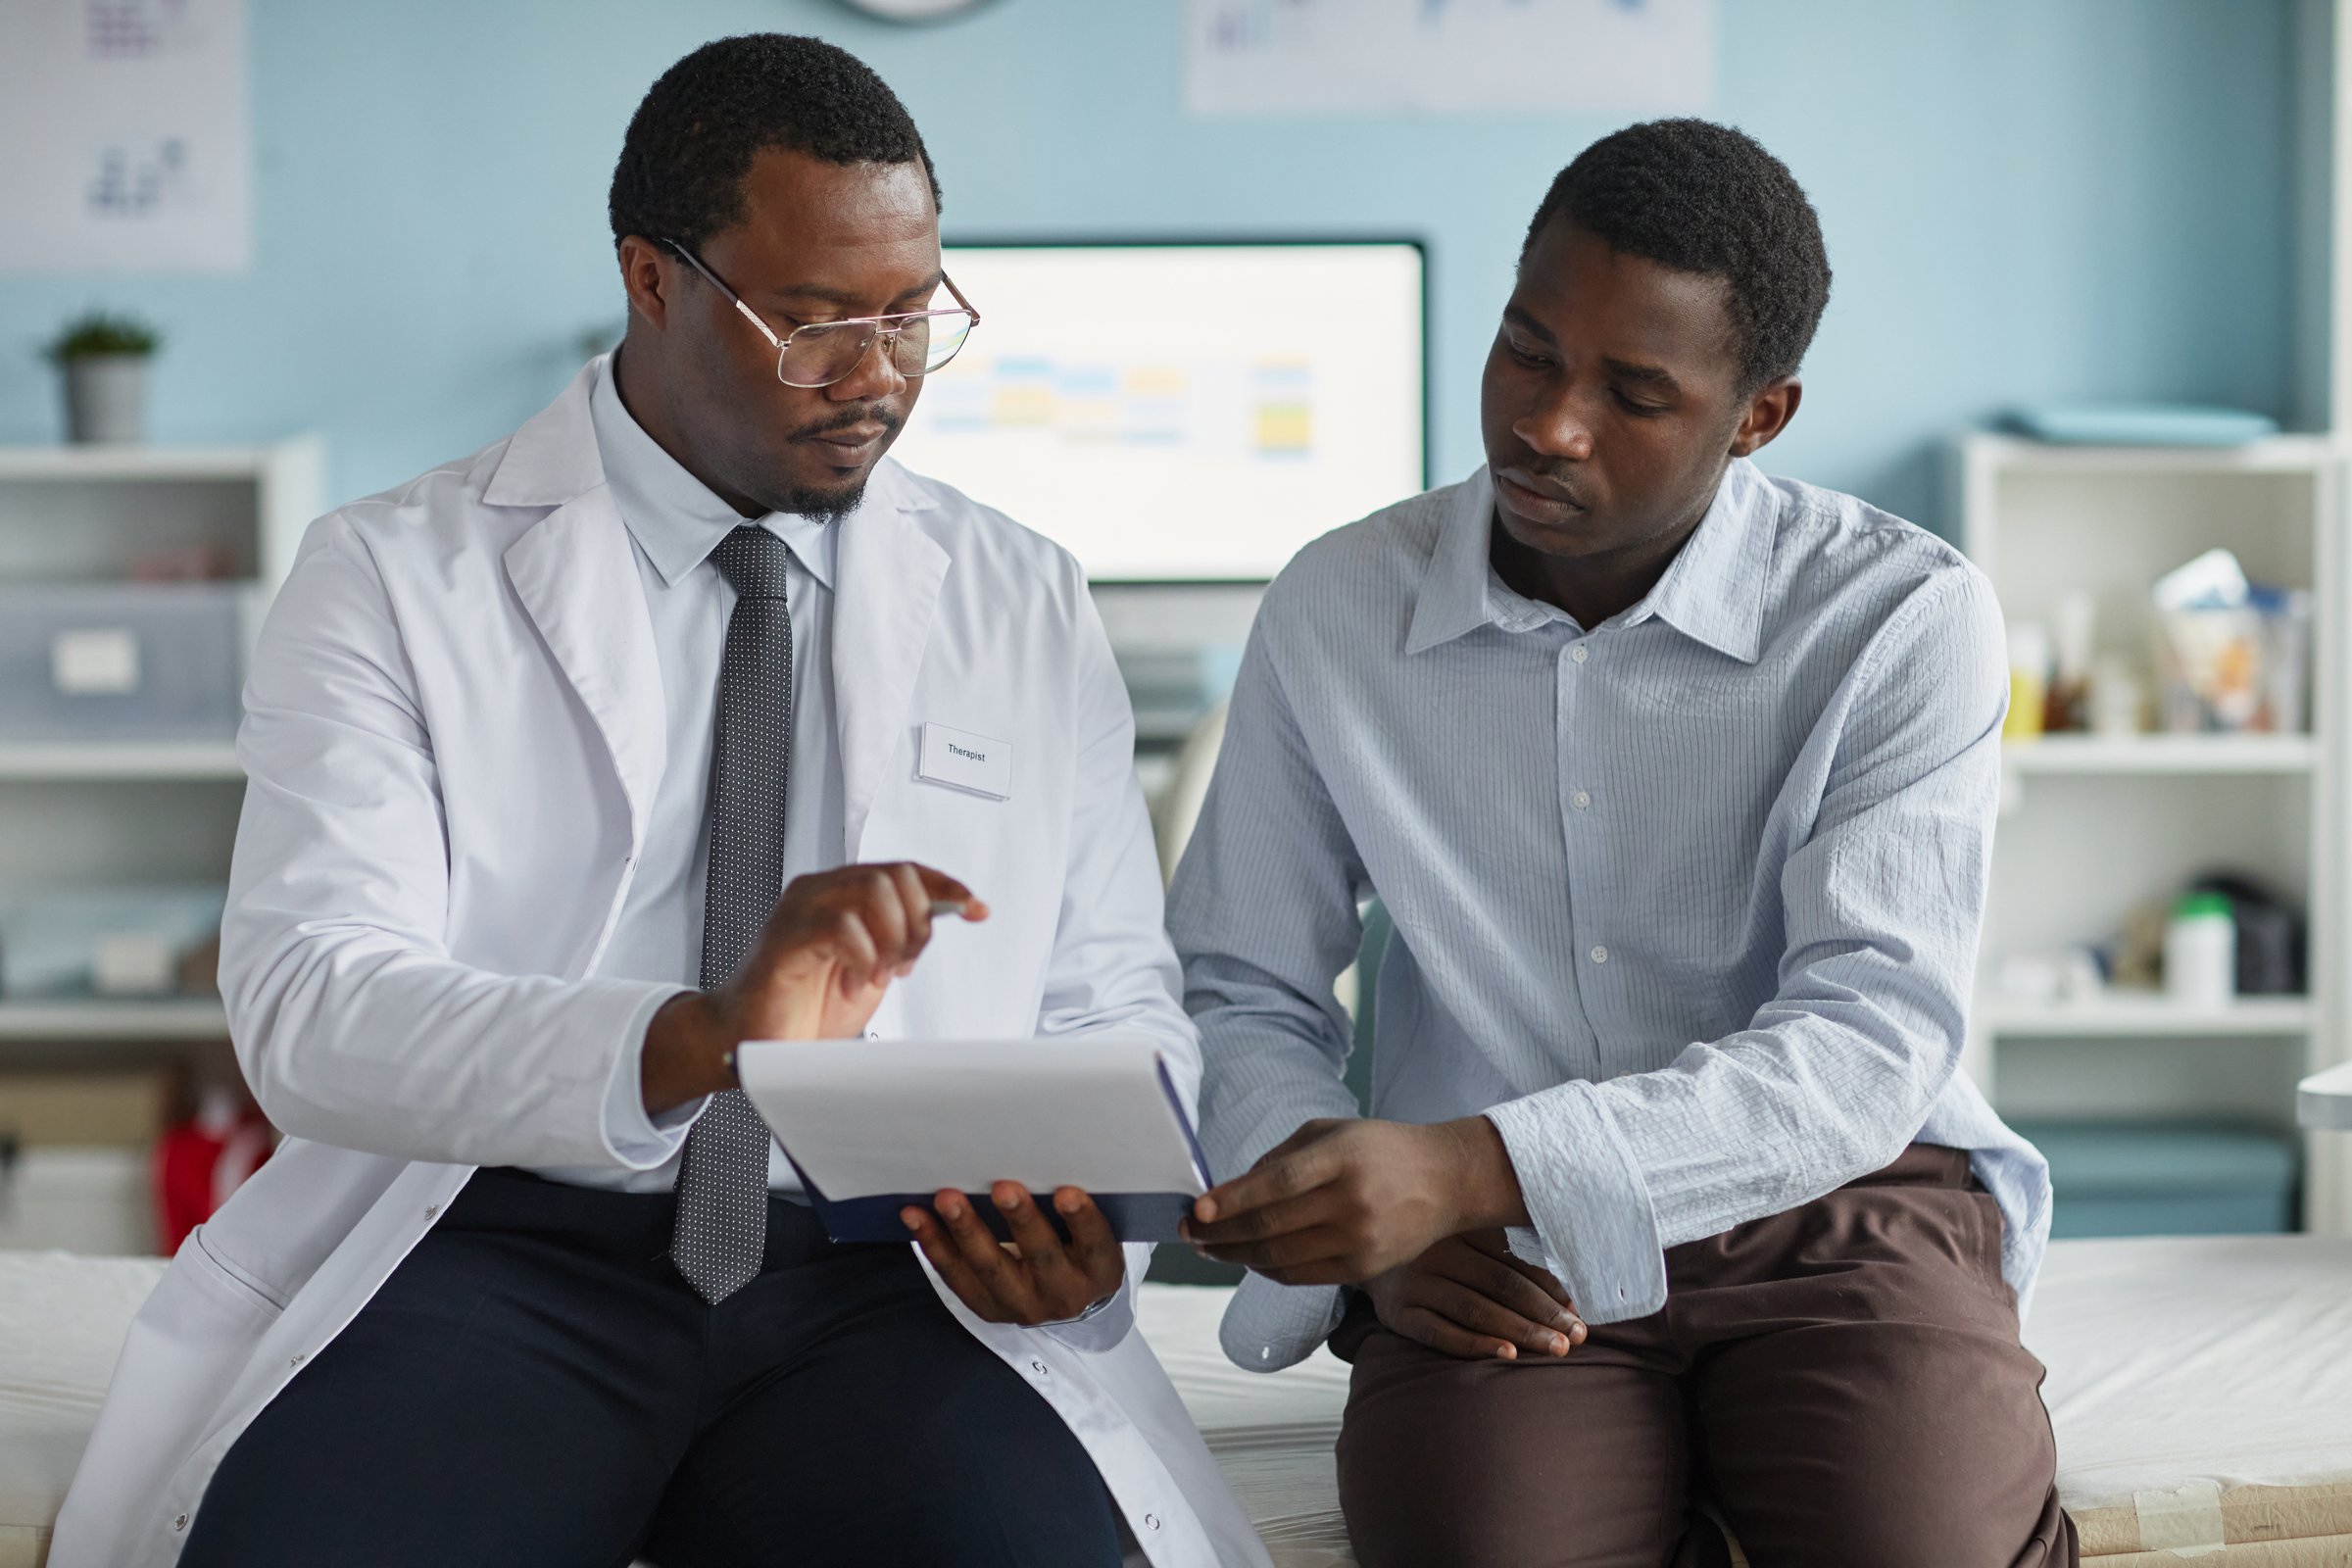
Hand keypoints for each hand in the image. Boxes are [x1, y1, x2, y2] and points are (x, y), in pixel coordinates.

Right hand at [640, 862, 988, 1113]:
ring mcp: (799, 911)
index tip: (976, 909)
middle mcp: (819, 893)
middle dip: (916, 922)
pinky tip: (855, 982)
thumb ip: (902, 940)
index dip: (946, 886)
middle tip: (905, 962)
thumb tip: (949, 914)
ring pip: (872, 890)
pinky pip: (841, 926)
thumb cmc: (805, 1007)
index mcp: (841, 895)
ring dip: (891, 937)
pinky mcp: (785, 939)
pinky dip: (863, 956)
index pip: (904, 870)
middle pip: (894, 875)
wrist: (751, 1041)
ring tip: (879, 973)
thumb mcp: (874, 969)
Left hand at [903, 1183, 1125, 1325]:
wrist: (1069, 1298)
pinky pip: (956, 1277)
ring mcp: (1023, 1305)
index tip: (1067, 1192)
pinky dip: (935, 1244)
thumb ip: (1073, 1205)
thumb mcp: (1092, 1231)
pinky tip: (917, 1215)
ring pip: (991, 1268)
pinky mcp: (988, 1308)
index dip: (1082, 1220)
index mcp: (1099, 1270)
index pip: (1095, 1244)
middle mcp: (1064, 1293)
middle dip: (1020, 1221)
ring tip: (947, 1198)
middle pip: (1040, 1256)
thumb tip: (1038, 1149)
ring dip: (966, 1230)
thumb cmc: (1080, 1244)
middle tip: (1003, 1188)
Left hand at [1182, 1116, 1529, 1285]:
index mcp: (1341, 1158)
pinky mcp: (1363, 1269)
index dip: (1232, 1200)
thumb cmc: (1380, 1149)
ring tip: (1210, 1248)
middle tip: (1188, 1233)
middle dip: (1220, 1234)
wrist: (1446, 1181)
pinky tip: (1248, 1258)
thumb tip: (1228, 1192)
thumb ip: (1280, 1158)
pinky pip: (1300, 1276)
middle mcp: (1351, 1202)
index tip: (1197, 1211)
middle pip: (1271, 1227)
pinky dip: (1266, 1269)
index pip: (1276, 1184)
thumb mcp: (1332, 1132)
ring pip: (1280, 1258)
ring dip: (1236, 1256)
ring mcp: (1359, 1241)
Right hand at [1364, 1230, 1585, 1361]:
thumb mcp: (1460, 1230)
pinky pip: (1440, 1333)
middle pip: (1501, 1284)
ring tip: (1555, 1348)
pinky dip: (1475, 1344)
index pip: (1514, 1258)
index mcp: (1460, 1226)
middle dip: (1544, 1312)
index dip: (1549, 1285)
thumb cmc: (1428, 1244)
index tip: (1578, 1309)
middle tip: (1577, 1336)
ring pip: (1476, 1309)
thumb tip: (1563, 1283)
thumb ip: (1503, 1243)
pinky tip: (1506, 1355)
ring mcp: (1416, 1283)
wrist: (1360, 1247)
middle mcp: (1438, 1252)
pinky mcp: (1398, 1314)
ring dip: (1520, 1331)